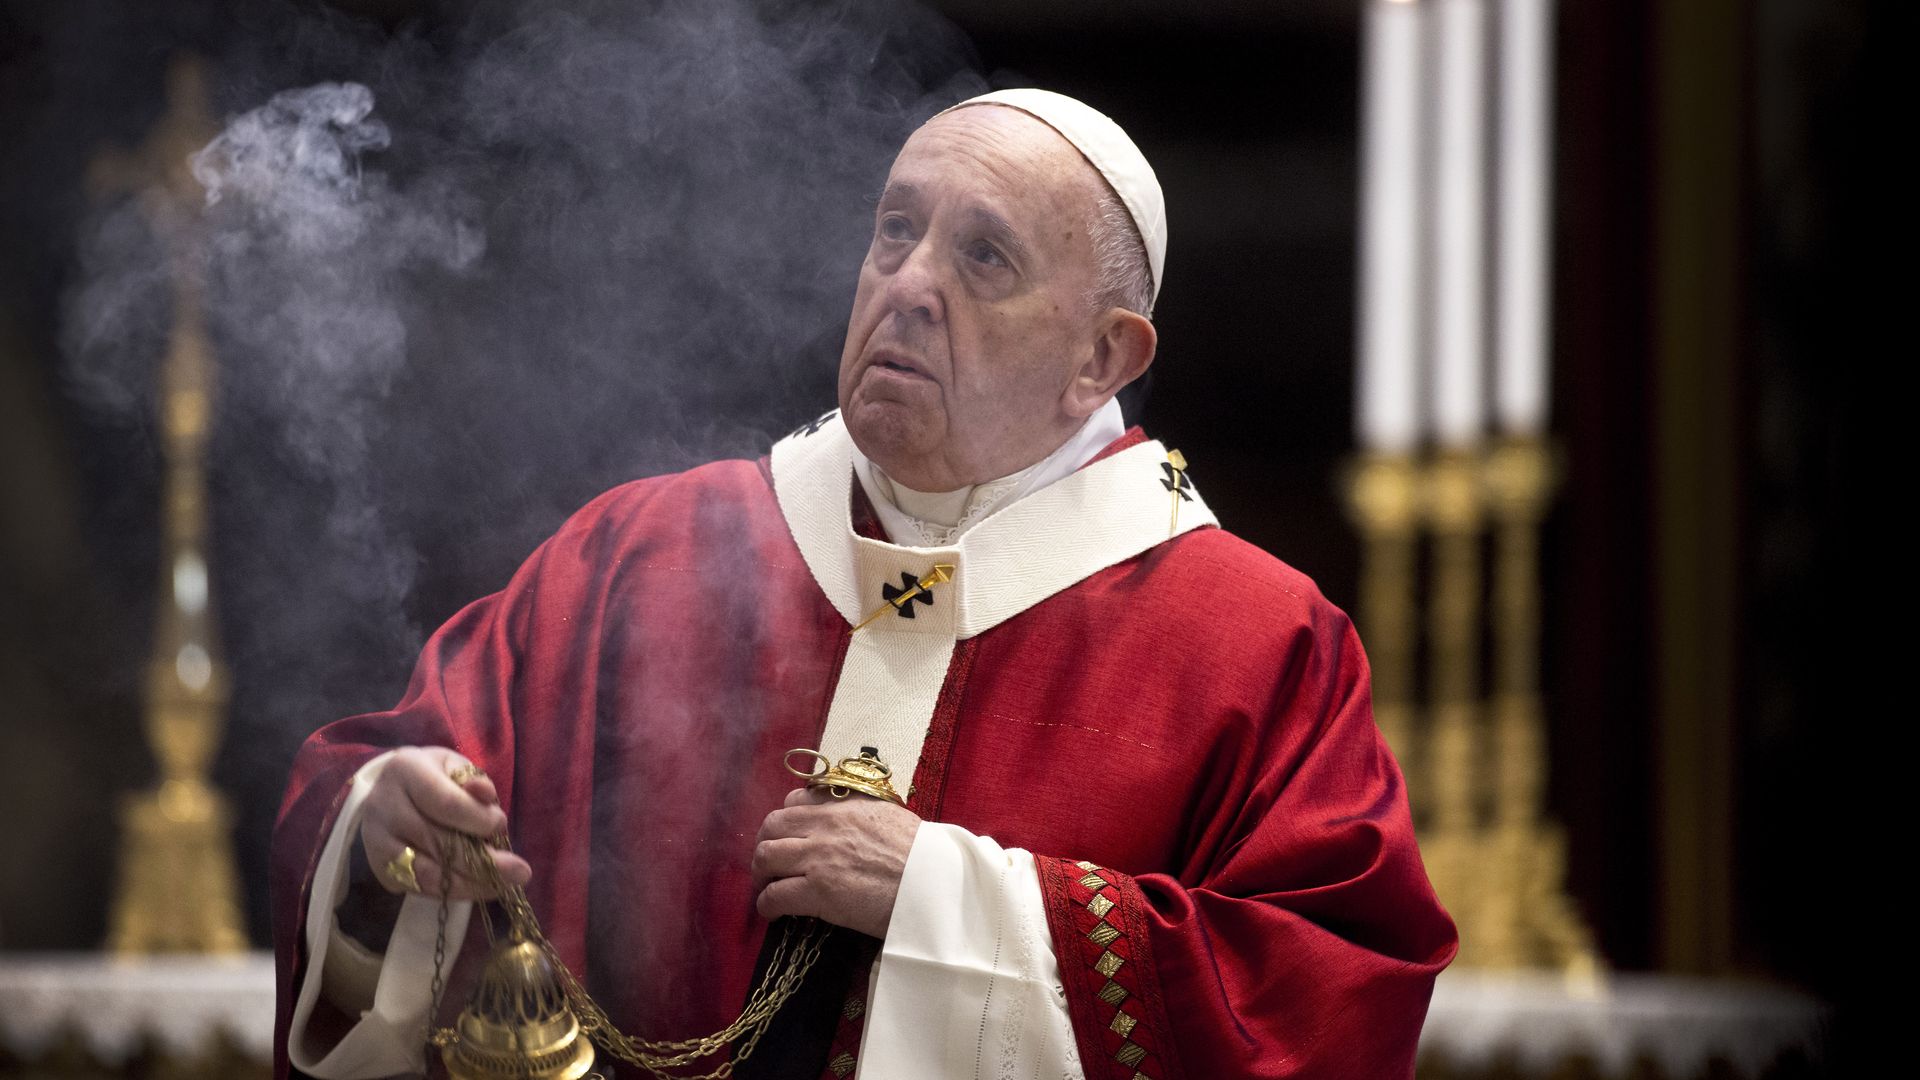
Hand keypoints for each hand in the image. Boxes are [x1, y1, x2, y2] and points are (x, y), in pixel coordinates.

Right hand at [361, 746, 531, 899]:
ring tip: (503, 886)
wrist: (390, 791)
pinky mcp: (379, 867)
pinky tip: (477, 889)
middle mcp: (385, 806)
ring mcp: (377, 840)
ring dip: (471, 883)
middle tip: (520, 872)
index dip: (477, 819)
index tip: (502, 826)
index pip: (445, 803)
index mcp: (406, 771)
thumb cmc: (433, 777)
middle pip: (438, 842)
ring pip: (428, 872)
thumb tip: (485, 794)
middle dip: (483, 861)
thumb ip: (473, 780)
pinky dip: (450, 891)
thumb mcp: (454, 768)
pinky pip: (418, 887)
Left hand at [752, 786, 920, 937]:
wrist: (935, 884)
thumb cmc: (923, 856)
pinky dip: (767, 904)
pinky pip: (774, 895)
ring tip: (768, 887)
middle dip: (765, 844)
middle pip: (771, 826)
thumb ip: (863, 814)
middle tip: (771, 864)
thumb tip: (853, 823)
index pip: (794, 801)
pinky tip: (774, 912)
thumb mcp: (890, 818)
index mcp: (845, 807)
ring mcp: (819, 858)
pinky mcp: (818, 892)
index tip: (790, 836)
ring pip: (765, 857)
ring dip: (761, 874)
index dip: (786, 820)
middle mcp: (826, 827)